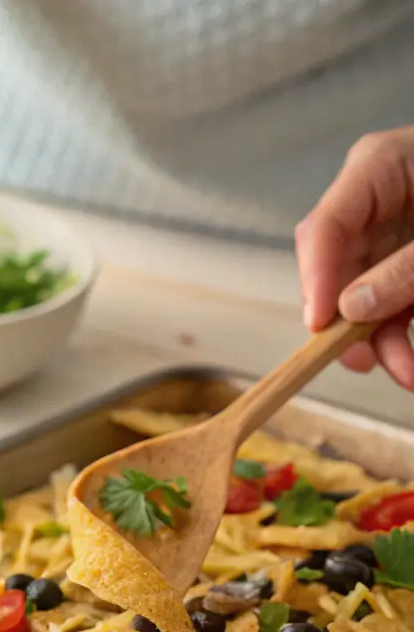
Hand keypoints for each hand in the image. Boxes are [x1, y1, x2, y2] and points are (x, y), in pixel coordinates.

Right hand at [295, 127, 413, 388]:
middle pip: (338, 270)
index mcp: (378, 168)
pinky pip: (395, 303)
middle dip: (352, 322)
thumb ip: (408, 267)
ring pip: (364, 296)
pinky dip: (402, 334)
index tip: (321, 326)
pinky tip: (413, 364)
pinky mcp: (409, 263)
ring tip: (410, 375)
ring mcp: (391, 236)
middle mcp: (373, 205)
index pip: (324, 228)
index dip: (316, 279)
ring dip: (383, 340)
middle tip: (364, 361)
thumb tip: (352, 309)